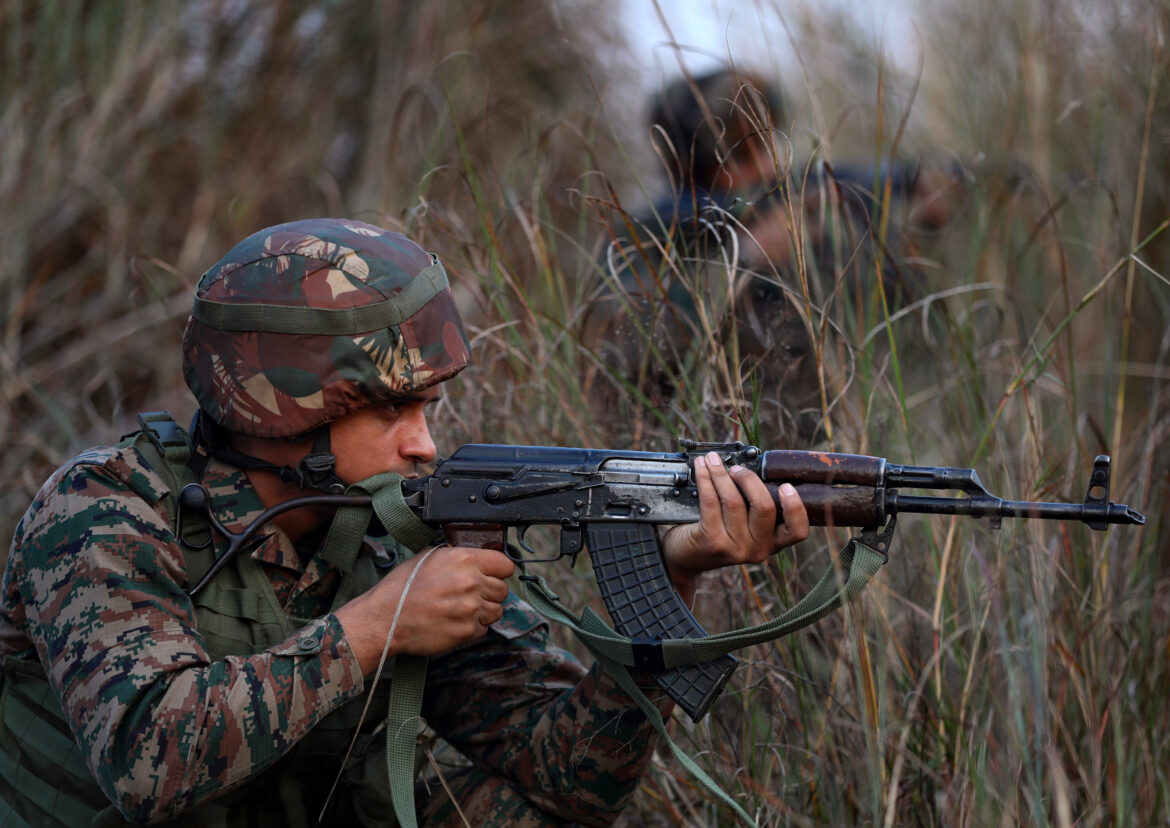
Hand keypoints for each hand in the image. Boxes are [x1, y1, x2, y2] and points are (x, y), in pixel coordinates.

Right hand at [335, 545, 514, 673]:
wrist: (385, 619)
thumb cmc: (402, 588)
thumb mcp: (429, 557)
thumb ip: (458, 558)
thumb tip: (476, 560)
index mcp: (464, 560)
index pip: (505, 564)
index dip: (499, 571)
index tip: (495, 575)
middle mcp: (471, 582)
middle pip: (503, 589)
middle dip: (490, 592)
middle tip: (472, 595)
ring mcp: (471, 608)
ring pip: (497, 610)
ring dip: (484, 611)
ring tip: (463, 610)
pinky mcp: (467, 631)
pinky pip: (484, 628)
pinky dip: (473, 627)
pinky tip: (455, 622)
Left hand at [662, 451, 808, 600]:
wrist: (687, 557)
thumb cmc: (718, 534)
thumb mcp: (744, 526)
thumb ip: (754, 506)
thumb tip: (750, 467)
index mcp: (773, 543)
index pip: (796, 531)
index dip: (795, 507)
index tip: (786, 486)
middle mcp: (758, 549)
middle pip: (764, 507)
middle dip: (749, 479)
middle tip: (737, 468)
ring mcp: (736, 548)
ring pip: (734, 501)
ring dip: (721, 474)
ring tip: (712, 460)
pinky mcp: (713, 542)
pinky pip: (711, 502)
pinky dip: (705, 479)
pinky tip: (701, 468)